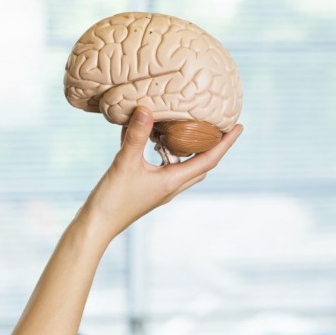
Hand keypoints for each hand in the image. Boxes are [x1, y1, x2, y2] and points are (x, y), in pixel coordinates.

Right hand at [83, 106, 241, 238]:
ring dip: (189, 149)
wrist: (96, 226)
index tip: (239, 127)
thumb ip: (136, 136)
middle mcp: (171, 187)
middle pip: (201, 165)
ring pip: (184, 167)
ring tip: (189, 129)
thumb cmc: (112, 199)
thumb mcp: (124, 163)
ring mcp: (160, 190)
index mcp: (173, 182)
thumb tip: (147, 108)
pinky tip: (151, 138)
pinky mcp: (147, 190)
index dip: (225, 143)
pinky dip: (165, 153)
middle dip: (212, 146)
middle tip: (218, 126)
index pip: (208, 160)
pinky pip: (164, 168)